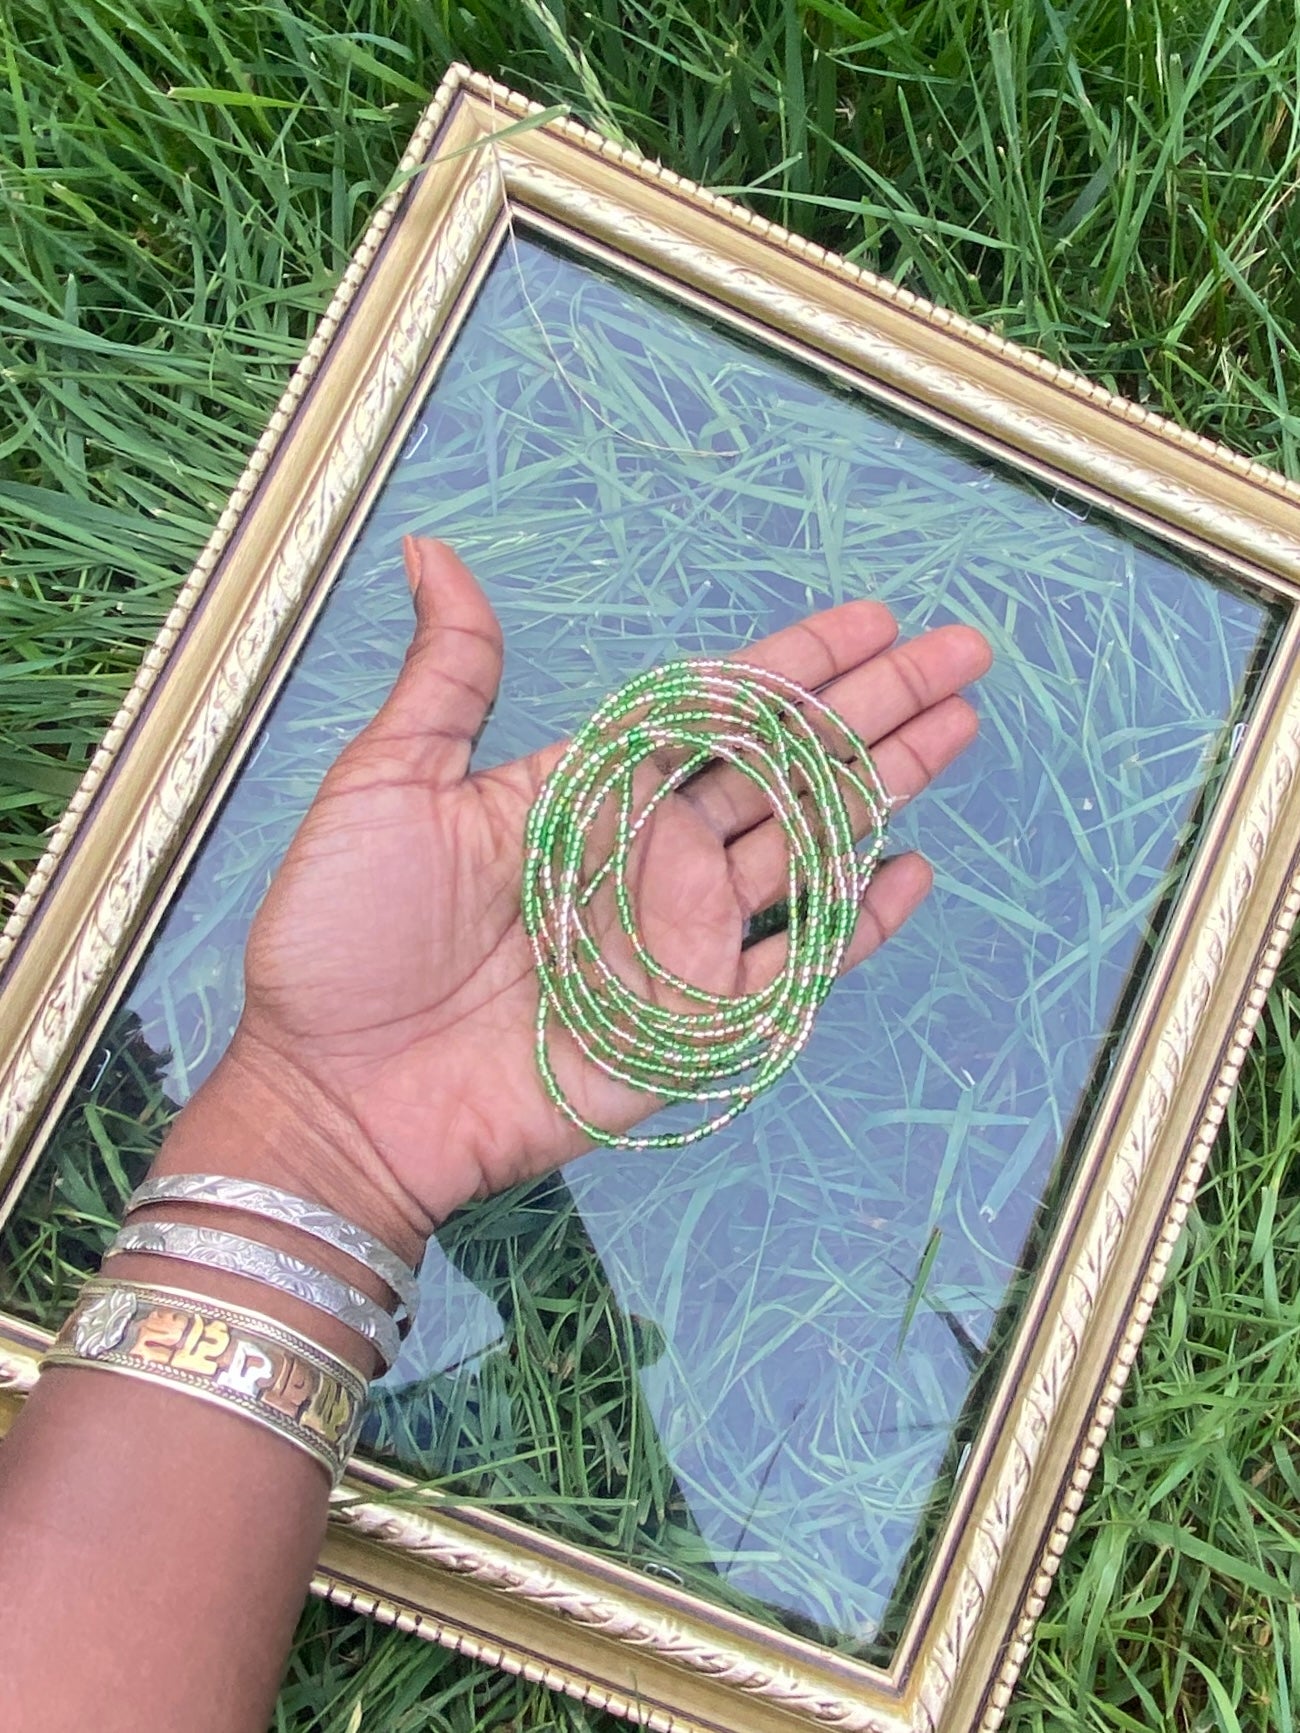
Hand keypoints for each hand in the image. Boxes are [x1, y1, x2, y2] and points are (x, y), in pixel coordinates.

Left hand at [170, 539, 990, 1260]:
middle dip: (874, 706)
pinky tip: (908, 868)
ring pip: (808, 845)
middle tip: (961, 651)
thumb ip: (447, 678)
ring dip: (886, 785)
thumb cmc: (344, 935)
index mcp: (589, 788)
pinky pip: (797, 969)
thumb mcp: (386, 783)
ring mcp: (678, 938)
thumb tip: (436, 555)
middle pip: (786, 764)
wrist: (335, 1091)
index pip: (716, 708)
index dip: (795, 661)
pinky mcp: (691, 1026)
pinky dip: (859, 925)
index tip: (871, 617)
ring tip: (959, 726)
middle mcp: (649, 853)